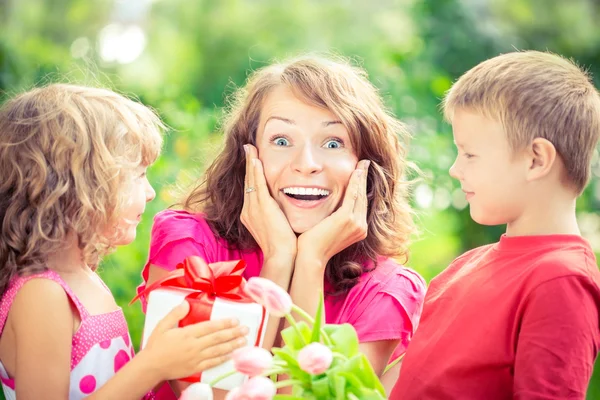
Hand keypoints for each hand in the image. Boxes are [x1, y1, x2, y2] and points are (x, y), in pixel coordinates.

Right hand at [142, 301, 248, 380]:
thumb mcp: (162, 326)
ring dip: (232, 345)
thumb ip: (175, 314)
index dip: (224, 323)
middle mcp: (194, 346)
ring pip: (218, 350)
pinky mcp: (195, 368)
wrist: (150, 367)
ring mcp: (196, 358)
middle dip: (233, 333)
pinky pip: (212, 363)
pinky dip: (223, 358)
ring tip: (243, 341)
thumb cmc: (156, 345)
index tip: (235, 320)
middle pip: (218, 338)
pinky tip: (231, 354)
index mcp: (187, 334)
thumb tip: (186, 303)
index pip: (210, 327)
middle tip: (245, 329)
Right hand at [240, 144, 296, 264]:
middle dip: (248, 164)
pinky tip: (255, 159)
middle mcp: (248, 210)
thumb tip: (285, 211)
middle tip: (248, 148)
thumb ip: (278, 216)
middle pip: (248, 182)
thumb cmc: (285, 246)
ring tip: (250, 148)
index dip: (251, 175)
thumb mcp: (278, 228)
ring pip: (251, 180)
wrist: (282, 257)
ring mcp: (253, 208)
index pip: (251, 190)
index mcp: (250, 215)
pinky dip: (255, 171)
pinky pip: (256, 185)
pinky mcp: (261, 207)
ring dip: (250, 162)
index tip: (253, 161)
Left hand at [297, 159, 369, 267]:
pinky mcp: (347, 218)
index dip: (361, 187)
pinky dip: (355, 181)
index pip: (360, 204)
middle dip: (364, 179)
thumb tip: (329, 208)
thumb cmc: (312, 244)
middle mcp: (361, 227)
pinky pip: (353, 195)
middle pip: (363, 197)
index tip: (360, 174)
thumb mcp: (327, 229)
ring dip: (361, 176)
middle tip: (364, 164)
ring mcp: (356, 223)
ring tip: (362, 163)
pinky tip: (356, 171)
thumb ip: (333, 218)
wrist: (309, 256)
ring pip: (360, 194)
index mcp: (357, 229)